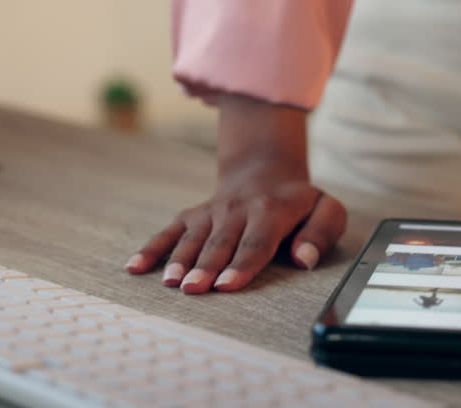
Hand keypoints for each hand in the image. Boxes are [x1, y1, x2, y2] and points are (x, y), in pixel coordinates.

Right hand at [124, 93, 347, 292]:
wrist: (265, 171)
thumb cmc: (300, 202)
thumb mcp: (326, 209)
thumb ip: (321, 232)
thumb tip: (304, 259)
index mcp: (272, 210)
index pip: (256, 241)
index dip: (241, 264)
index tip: (226, 285)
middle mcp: (238, 210)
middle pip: (220, 243)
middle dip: (206, 267)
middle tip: (193, 290)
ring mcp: (212, 212)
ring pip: (193, 237)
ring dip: (179, 259)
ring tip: (169, 282)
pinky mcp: (193, 215)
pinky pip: (170, 231)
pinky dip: (151, 249)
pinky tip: (134, 268)